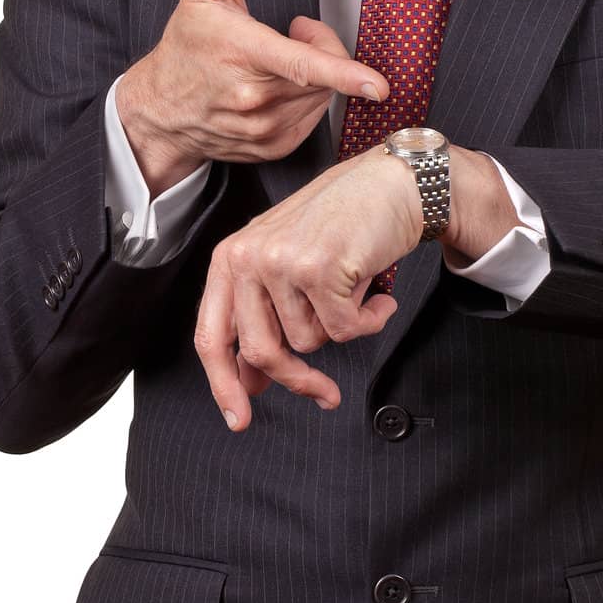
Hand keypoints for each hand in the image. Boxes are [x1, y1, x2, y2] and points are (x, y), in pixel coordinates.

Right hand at [115, 0, 388, 193]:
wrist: (160, 109)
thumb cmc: (186, 47)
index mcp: (243, 54)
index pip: (302, 65)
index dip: (344, 73)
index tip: (378, 84)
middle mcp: (255, 98)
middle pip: (323, 72)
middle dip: (322, 47)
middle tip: (295, 32)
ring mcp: (264, 128)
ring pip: (321, 96)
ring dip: (317, 76)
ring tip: (281, 62)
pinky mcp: (272, 147)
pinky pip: (312, 118)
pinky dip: (308, 100)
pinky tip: (281, 88)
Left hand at [194, 145, 421, 427]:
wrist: (391, 182)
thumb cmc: (343, 223)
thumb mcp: (286, 264)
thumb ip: (263, 316)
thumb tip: (249, 383)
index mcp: (230, 258)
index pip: (211, 336)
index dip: (223, 386)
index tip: (240, 420)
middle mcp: (247, 257)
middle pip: (262, 352)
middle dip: (298, 380)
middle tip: (327, 393)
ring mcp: (281, 262)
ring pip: (310, 342)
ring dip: (342, 326)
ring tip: (353, 289)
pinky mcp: (319, 268)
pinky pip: (346, 330)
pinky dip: (370, 319)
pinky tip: (377, 293)